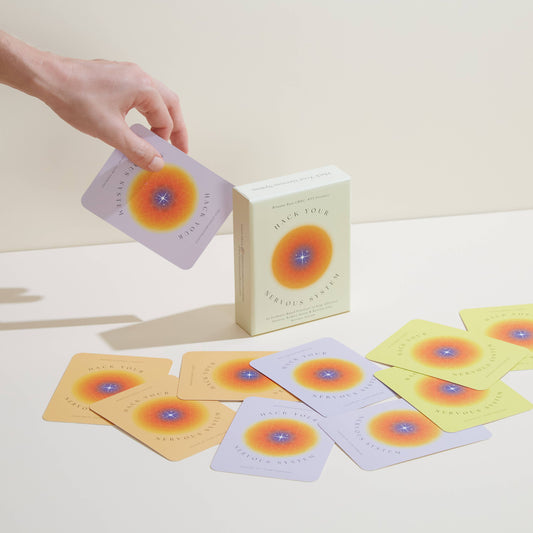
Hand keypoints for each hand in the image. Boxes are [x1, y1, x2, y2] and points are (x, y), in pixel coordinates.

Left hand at [40, 57, 187, 170]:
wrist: (48, 78)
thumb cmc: (76, 98)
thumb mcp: (111, 132)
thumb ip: (138, 150)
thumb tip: (157, 162)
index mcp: (144, 88)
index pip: (165, 120)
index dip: (166, 142)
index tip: (165, 159)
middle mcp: (140, 77)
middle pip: (170, 105)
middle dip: (175, 128)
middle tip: (178, 149)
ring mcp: (128, 75)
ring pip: (156, 99)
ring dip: (161, 120)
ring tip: (160, 140)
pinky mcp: (116, 78)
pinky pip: (140, 96)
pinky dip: (146, 113)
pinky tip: (138, 126)